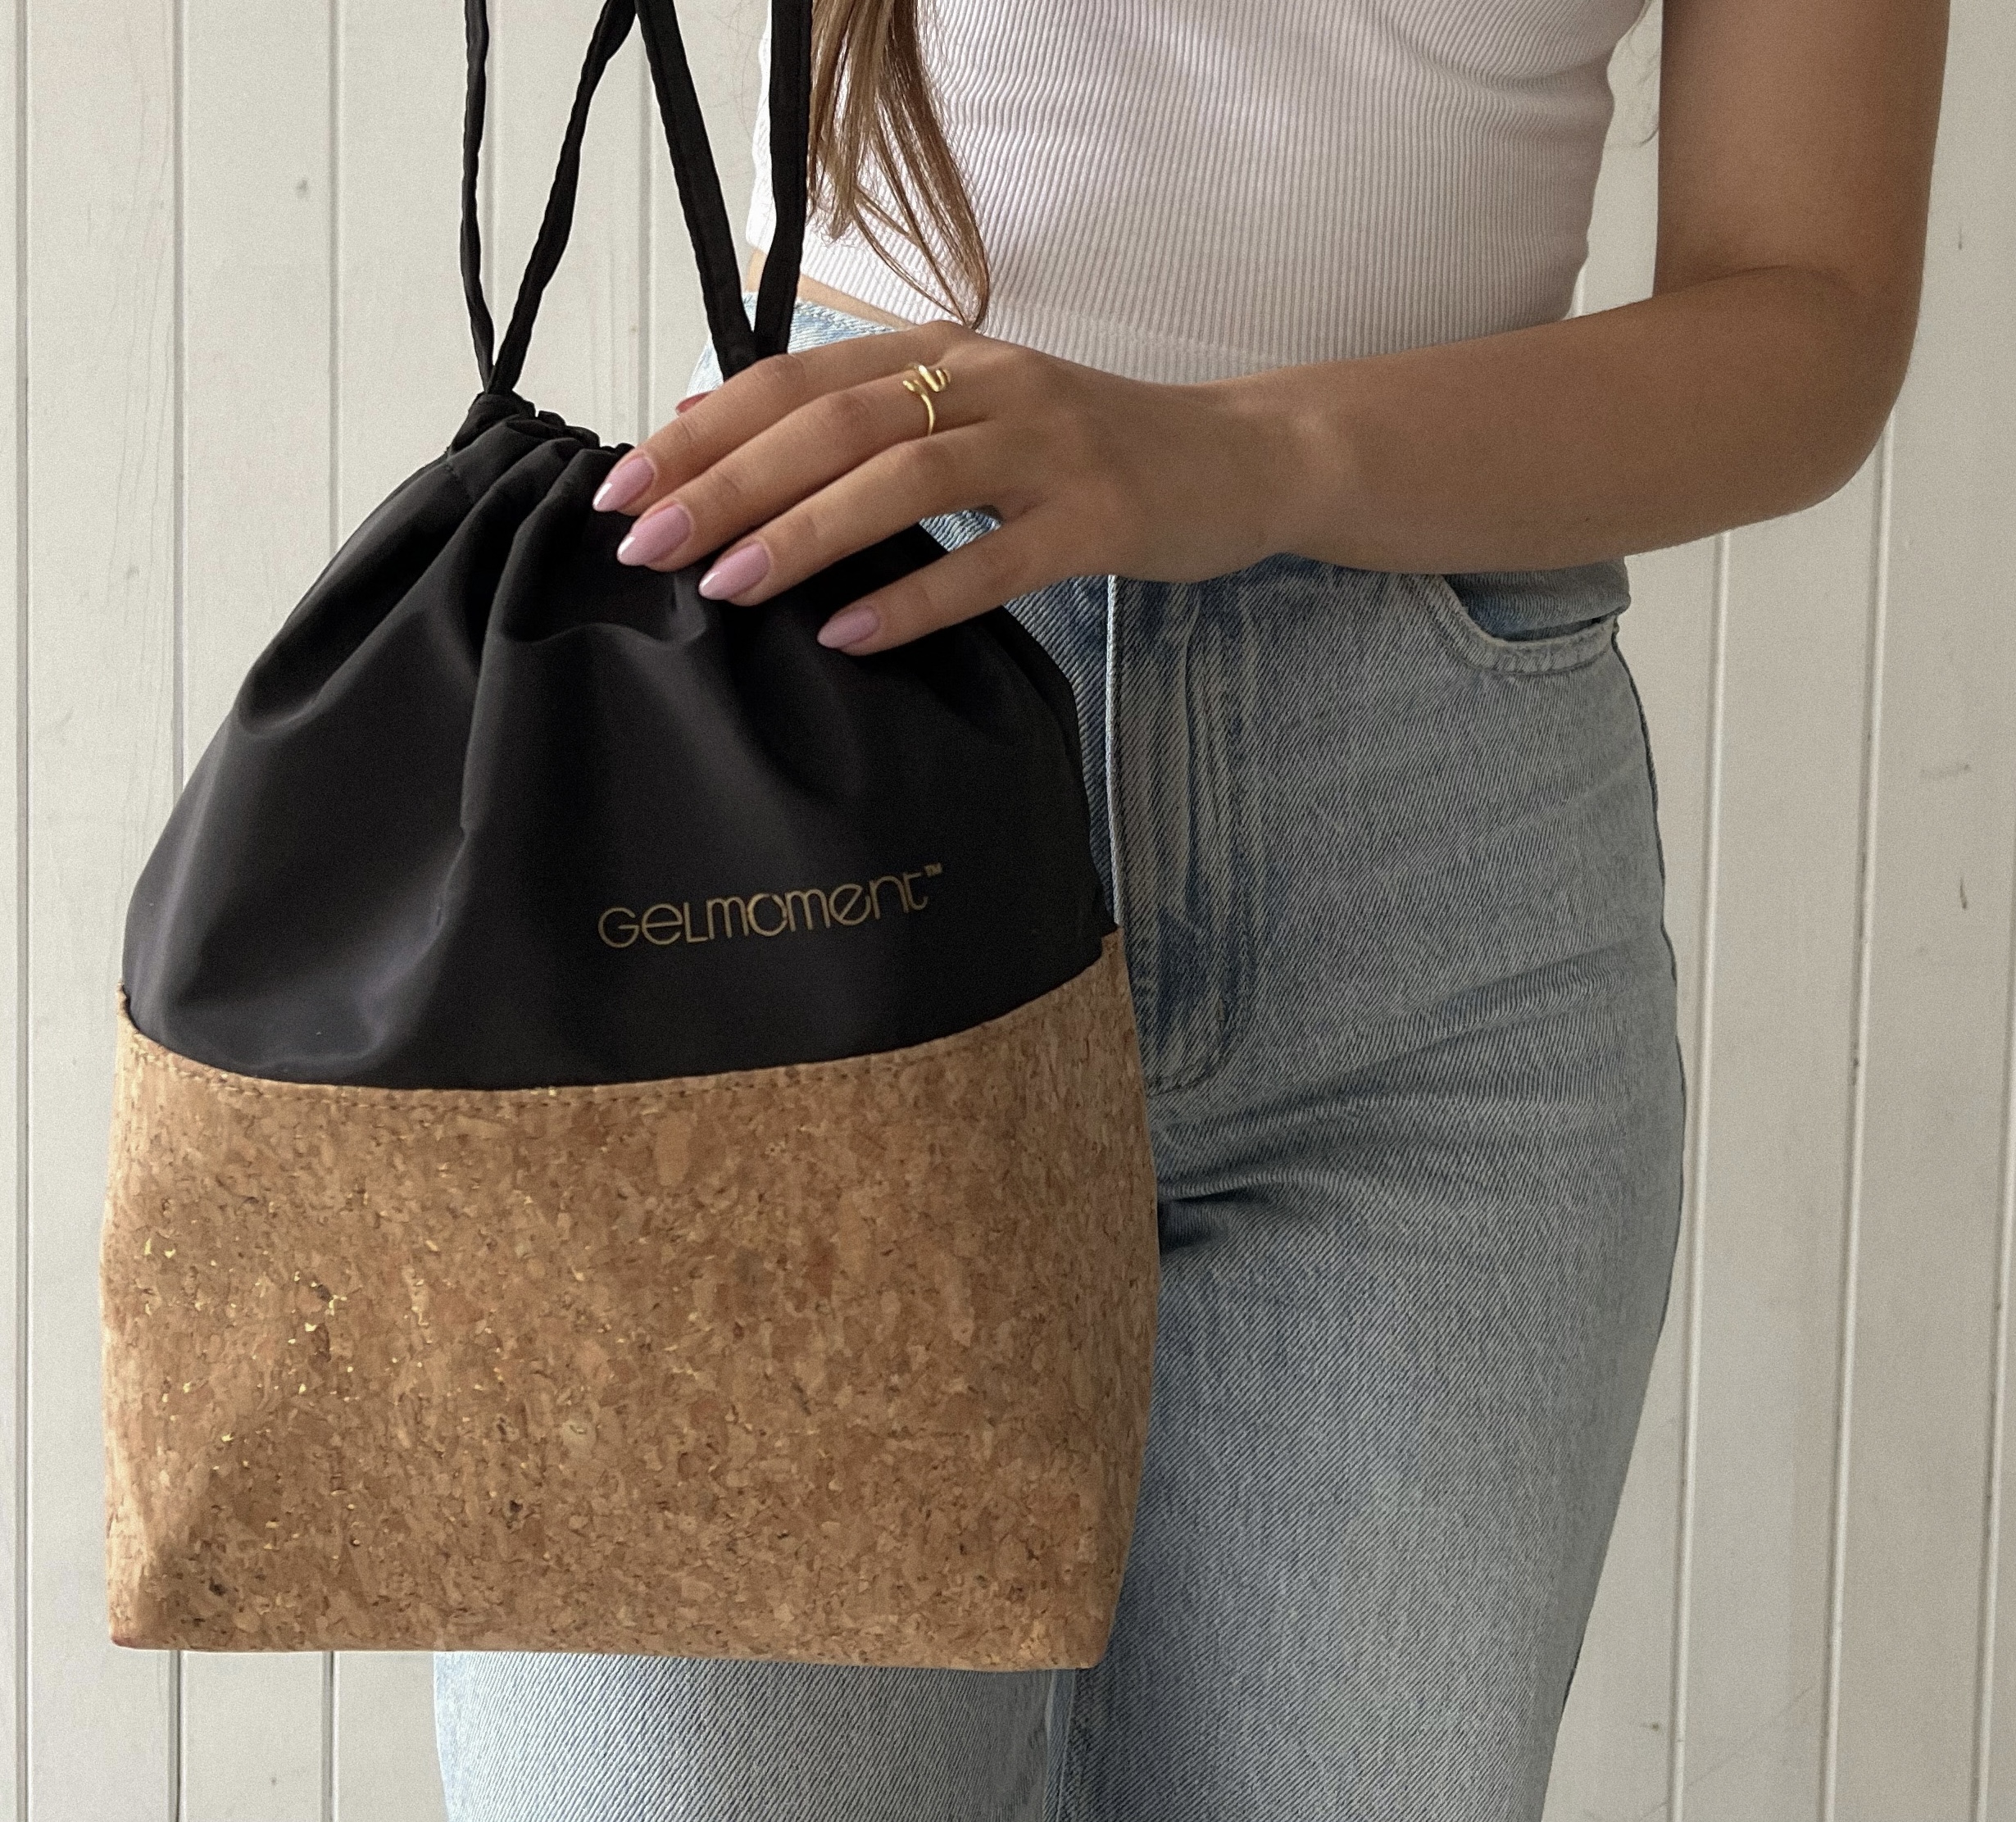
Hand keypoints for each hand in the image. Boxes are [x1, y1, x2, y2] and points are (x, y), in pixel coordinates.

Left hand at [588, 321, 1293, 653]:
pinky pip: (993, 561)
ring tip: (724, 585)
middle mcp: (988, 382)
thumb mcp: (968, 409)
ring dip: (803, 532)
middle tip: (647, 544)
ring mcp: (1048, 446)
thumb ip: (854, 413)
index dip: (704, 429)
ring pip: (904, 479)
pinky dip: (915, 598)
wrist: (1237, 457)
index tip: (623, 486)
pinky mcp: (1098, 517)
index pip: (797, 379)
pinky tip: (847, 634)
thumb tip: (706, 421)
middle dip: (729, 482)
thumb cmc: (1084, 449)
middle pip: (834, 422)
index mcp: (942, 352)